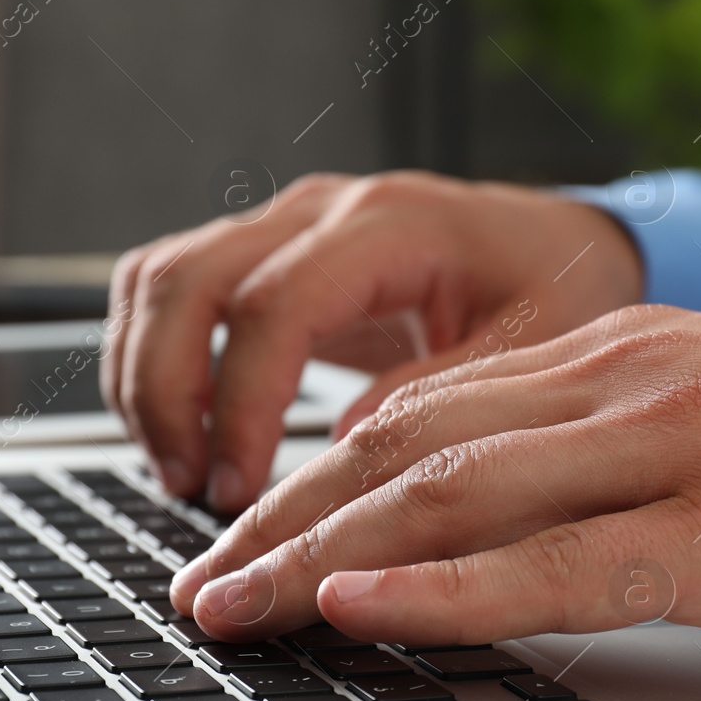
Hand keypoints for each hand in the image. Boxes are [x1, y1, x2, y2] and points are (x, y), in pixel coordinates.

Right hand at [101, 171, 641, 509]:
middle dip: (168, 393)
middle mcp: (321, 211)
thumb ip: (446, 391)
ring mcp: (283, 225)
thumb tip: (348, 450)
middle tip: (190, 486)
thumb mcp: (534, 345)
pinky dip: (150, 358)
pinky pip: (168, 287)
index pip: (275, 304)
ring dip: (145, 378)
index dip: (244, 402)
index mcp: (391, 225)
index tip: (241, 490)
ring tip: (179, 471)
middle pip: (186, 279)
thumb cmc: (554, 286)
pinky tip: (181, 430)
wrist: (554, 241)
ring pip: (159, 278)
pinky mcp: (265, 253)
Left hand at [172, 305, 700, 652]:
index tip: (247, 529)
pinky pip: (561, 564)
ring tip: (232, 603)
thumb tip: (508, 512)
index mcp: (630, 355)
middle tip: (198, 578)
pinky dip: (446, 591)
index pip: (430, 409)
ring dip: (323, 555)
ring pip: (458, 496)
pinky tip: (364, 609)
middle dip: (284, 517)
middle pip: (411, 447)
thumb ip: (618, 451)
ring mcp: (681, 448)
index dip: (317, 475)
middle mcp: (634, 382)